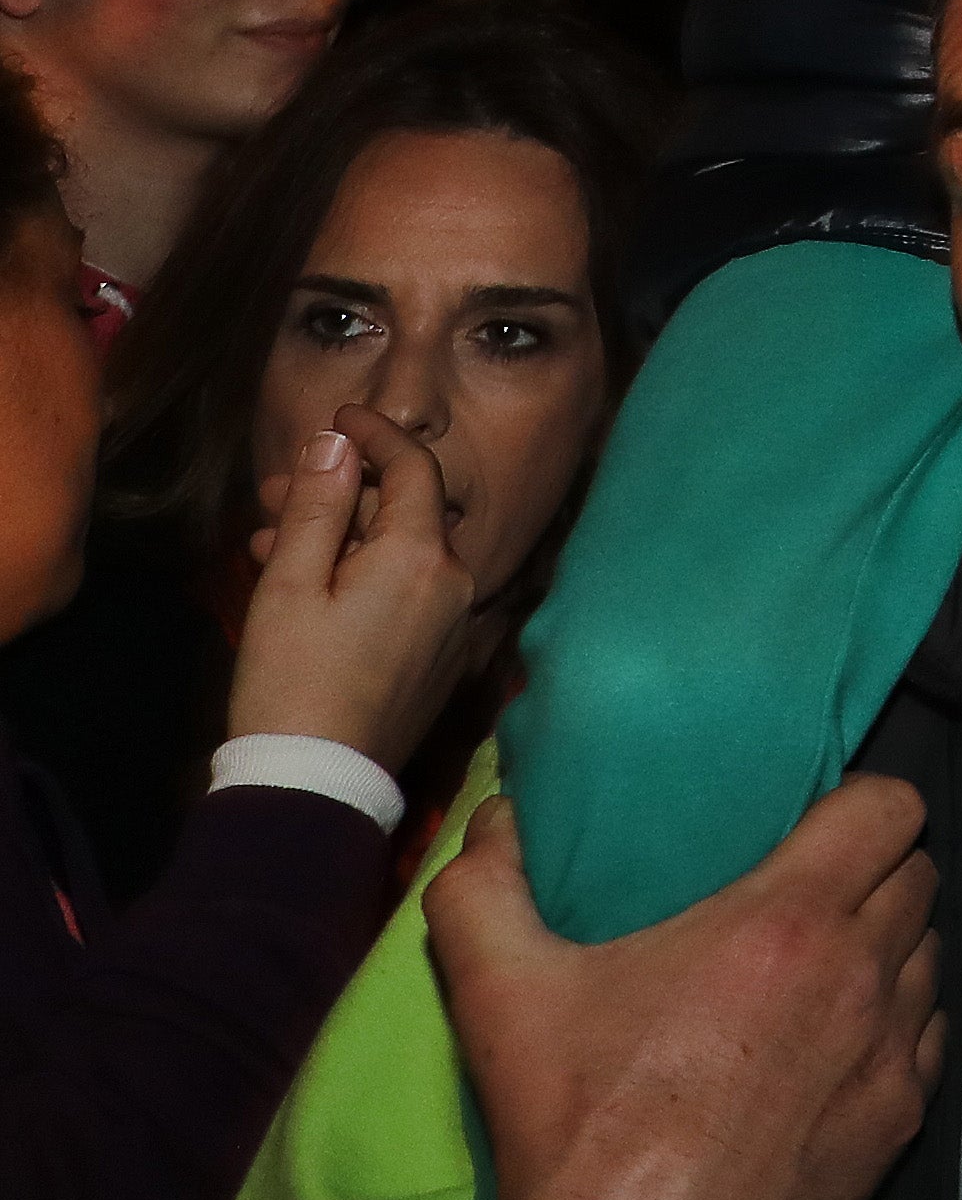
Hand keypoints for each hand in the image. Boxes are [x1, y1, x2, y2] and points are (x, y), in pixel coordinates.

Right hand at [226, 409, 488, 782]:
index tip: (339, 416)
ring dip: (342, 537)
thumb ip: (318, 507)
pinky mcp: (438, 658)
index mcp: (424, 558)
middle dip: (343, 493)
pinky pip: (403, 594)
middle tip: (274, 491)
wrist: (316, 783)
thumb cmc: (292, 682)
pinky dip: (360, 576)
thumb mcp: (290, 586)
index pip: (416, 468)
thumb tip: (336, 442)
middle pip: (405, 513)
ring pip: (398, 555)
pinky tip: (303, 582)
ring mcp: (452, 624)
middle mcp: (454, 584)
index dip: (377, 434)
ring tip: (269, 538)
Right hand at [431, 776, 941, 1199]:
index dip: (860, 801)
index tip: (812, 822)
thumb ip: (482, 889)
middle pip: (916, 873)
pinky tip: (838, 1042)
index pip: (891, 807)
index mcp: (787, 922)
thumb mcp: (502, 995)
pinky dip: (898, 1024)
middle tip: (806, 894)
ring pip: (928, 952)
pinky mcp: (900, 1119)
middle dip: (871, 869)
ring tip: (821, 967)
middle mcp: (861, 974)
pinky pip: (930, 1034)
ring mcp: (892, 1050)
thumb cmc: (575, 1126)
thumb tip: (495, 814)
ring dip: (888, 946)